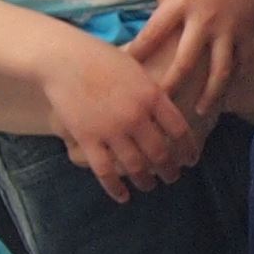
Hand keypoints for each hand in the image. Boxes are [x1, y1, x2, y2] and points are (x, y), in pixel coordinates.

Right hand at [38, 31, 198, 200]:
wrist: (62, 58)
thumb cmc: (99, 57)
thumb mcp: (136, 68)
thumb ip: (151, 91)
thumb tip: (169, 106)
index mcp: (152, 95)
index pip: (179, 130)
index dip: (188, 149)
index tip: (191, 160)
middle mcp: (136, 116)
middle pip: (161, 153)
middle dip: (170, 170)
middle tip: (172, 177)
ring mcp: (112, 129)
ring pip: (136, 166)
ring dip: (146, 181)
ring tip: (150, 186)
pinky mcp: (88, 139)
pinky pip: (105, 171)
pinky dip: (116, 188)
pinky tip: (123, 196)